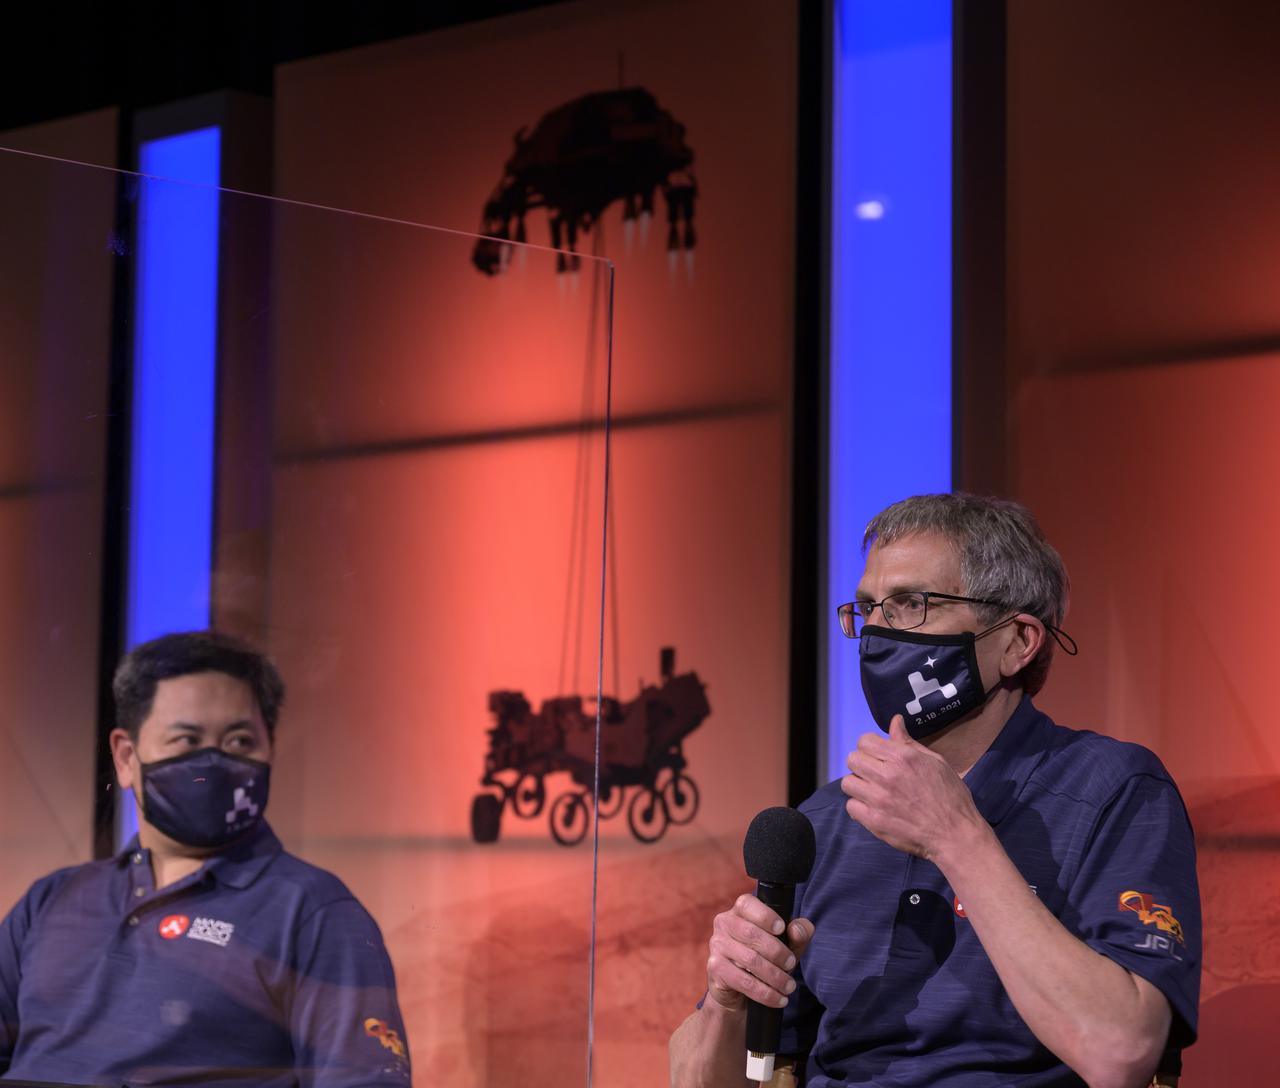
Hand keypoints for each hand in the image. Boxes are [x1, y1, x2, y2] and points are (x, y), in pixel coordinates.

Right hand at [705, 893, 813, 1012]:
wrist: (738, 991)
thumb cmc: (765, 959)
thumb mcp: (786, 945)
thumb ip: (797, 933)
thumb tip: (797, 929)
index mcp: (739, 911)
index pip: (747, 904)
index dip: (765, 915)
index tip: (782, 929)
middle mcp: (724, 923)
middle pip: (751, 933)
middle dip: (777, 951)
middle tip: (791, 964)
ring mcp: (717, 946)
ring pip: (749, 959)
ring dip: (775, 975)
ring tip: (789, 986)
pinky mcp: (715, 969)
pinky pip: (743, 981)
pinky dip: (765, 993)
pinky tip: (779, 999)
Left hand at [841, 714, 984, 861]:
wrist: (955, 835)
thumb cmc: (950, 796)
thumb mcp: (935, 762)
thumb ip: (909, 742)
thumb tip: (895, 721)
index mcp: (903, 757)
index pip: (864, 741)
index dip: (870, 747)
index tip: (879, 756)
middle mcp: (887, 775)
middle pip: (853, 759)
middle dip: (863, 764)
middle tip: (876, 774)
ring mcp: (878, 799)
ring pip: (848, 783)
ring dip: (859, 785)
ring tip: (874, 791)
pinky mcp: (874, 821)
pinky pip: (851, 806)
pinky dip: (860, 807)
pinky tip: (874, 808)